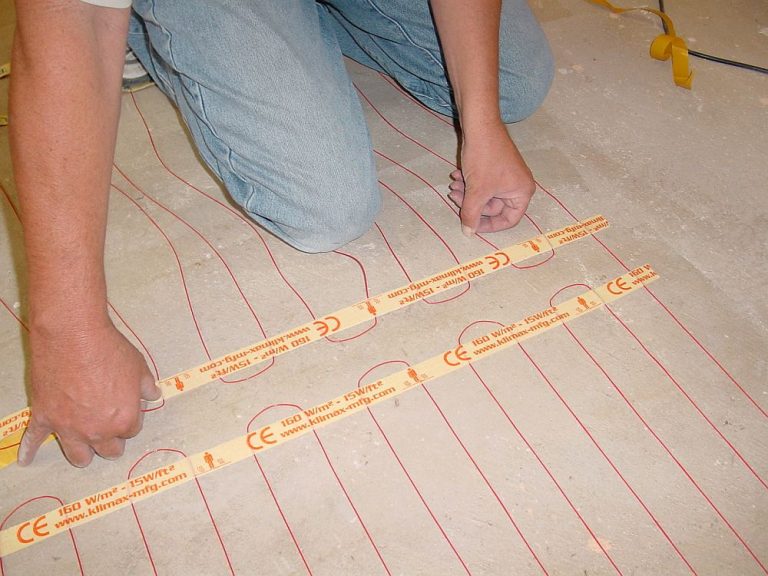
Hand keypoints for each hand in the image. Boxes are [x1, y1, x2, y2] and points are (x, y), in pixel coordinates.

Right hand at [18, 323, 160, 466]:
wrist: (74, 337)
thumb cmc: (110, 350)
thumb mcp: (139, 366)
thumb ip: (146, 386)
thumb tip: (153, 394)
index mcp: (124, 420)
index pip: (132, 431)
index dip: (130, 418)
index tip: (126, 407)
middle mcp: (97, 431)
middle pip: (108, 450)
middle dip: (111, 442)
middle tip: (110, 431)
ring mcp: (68, 426)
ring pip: (78, 455)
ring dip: (84, 454)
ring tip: (85, 453)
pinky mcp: (44, 416)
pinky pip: (34, 439)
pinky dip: (29, 450)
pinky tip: (26, 460)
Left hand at [448, 123, 534, 234]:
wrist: (480, 125)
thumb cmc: (484, 159)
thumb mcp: (477, 191)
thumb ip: (472, 215)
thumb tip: (468, 233)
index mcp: (522, 193)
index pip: (508, 220)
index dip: (489, 225)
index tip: (471, 225)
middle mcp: (518, 185)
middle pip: (494, 207)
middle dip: (472, 203)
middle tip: (453, 195)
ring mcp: (507, 176)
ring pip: (485, 195)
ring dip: (467, 192)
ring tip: (452, 184)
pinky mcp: (496, 167)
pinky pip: (483, 183)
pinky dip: (470, 182)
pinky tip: (456, 174)